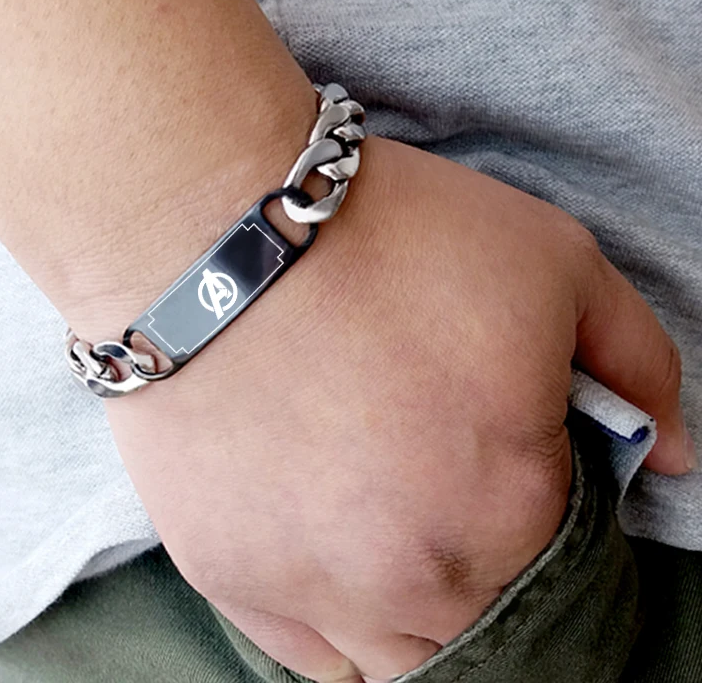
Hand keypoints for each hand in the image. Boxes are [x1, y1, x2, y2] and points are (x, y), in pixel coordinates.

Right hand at [105, 136, 687, 682]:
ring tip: (387, 518)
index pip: (567, 559)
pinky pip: (305, 650)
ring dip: (410, 606)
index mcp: (506, 511)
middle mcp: (408, 578)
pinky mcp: (225, 571)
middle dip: (482, 556)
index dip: (547, 501)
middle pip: (482, 618)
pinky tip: (334, 553)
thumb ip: (640, 364)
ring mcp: (307, 587)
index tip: (510, 453)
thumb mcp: (553, 263)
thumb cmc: (387, 238)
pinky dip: (334, 619)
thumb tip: (674, 458)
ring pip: (395, 657)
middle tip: (441, 474)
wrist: (216, 232)